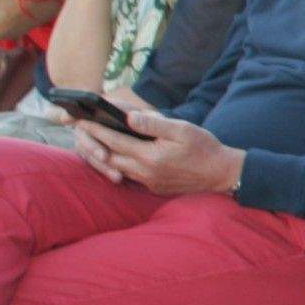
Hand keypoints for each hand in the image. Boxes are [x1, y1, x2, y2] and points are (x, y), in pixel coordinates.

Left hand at [73, 99, 241, 195]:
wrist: (222, 174)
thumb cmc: (205, 148)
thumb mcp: (182, 129)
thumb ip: (153, 124)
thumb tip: (128, 117)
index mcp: (149, 156)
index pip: (114, 141)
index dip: (96, 130)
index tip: (82, 120)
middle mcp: (145, 172)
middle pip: (109, 157)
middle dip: (94, 143)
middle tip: (83, 131)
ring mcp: (149, 182)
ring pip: (117, 169)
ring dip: (104, 157)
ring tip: (96, 144)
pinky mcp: (155, 187)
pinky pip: (130, 176)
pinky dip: (119, 166)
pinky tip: (118, 157)